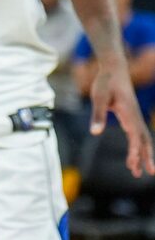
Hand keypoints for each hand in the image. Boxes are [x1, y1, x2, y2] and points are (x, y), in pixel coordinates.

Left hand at [89, 59, 154, 176]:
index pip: (135, 137)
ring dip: (141, 154)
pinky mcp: (131, 115)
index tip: (134, 165)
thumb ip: (98, 115)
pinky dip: (137, 145)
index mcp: (129, 114)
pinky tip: (133, 153)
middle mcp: (135, 117)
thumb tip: (94, 132)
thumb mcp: (99, 97)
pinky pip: (137, 134)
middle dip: (146, 157)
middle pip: (144, 141)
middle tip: (148, 173)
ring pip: (142, 139)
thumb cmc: (106, 82)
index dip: (136, 152)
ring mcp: (135, 116)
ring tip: (137, 170)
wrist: (113, 68)